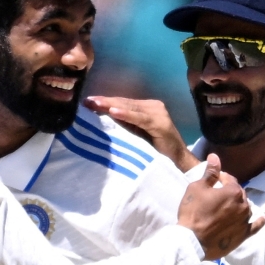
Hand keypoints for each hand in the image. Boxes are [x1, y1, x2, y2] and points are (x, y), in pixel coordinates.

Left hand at [84, 95, 199, 170]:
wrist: (178, 163)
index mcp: (145, 108)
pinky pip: (140, 118)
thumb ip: (122, 125)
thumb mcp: (134, 136)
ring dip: (111, 105)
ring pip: (130, 107)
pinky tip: (114, 112)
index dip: (104, 102)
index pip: (121, 103)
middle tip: (87, 100)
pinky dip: (126, 114)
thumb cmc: (155, 152)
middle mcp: (153, 106)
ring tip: (95, 103)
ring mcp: (158, 113)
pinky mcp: (161, 123)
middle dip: (104, 102)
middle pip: (124, 102)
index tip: (86, 102)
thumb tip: (98, 118)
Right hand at [177, 154, 263, 259]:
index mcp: (233, 191)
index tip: (212, 181)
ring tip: (228, 207)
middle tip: (217, 196)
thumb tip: (215, 157)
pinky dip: (258, 221)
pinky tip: (261, 219)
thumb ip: (210, 172)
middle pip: (239, 194)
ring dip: (239, 205)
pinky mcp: (243, 235)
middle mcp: (243, 205)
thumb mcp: (197, 188)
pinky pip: (255, 226)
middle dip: (230, 192)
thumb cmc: (193, 212)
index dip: (220, 179)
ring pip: (245, 208)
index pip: (230, 179)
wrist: (192, 241)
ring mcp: (245, 221)